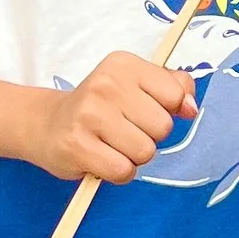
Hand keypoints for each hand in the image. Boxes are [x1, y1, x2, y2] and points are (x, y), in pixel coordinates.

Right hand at [32, 50, 195, 182]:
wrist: (47, 124)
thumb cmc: (100, 107)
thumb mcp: (135, 85)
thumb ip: (172, 88)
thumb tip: (191, 107)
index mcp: (123, 64)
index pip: (175, 94)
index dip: (167, 110)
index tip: (145, 111)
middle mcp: (106, 85)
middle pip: (162, 127)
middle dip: (149, 137)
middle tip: (123, 131)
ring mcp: (89, 115)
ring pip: (145, 152)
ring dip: (133, 157)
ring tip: (111, 145)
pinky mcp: (78, 145)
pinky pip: (123, 171)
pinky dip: (118, 172)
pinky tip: (102, 159)